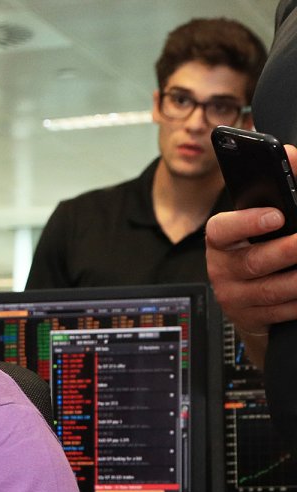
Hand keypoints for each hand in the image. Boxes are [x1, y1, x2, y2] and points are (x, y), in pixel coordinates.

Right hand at [206, 145, 296, 336]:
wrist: (254, 298)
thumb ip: (282, 184)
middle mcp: (222, 268)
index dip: (247, 222)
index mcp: (222, 240)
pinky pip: (281, 311)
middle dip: (286, 251)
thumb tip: (291, 153)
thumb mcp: (266, 219)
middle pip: (253, 262)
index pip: (222, 229)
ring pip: (272, 290)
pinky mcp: (250, 318)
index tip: (277, 216)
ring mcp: (235, 296)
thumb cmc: (262, 247)